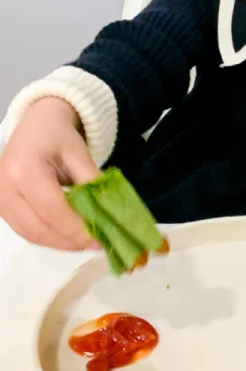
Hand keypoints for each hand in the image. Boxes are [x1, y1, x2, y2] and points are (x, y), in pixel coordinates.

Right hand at [0, 97, 99, 249]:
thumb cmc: (58, 137)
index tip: (100, 239)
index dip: (77, 229)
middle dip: (71, 241)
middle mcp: (6, 187)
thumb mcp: (80, 155)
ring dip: (62, 243)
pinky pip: (27, 232)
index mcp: (25, 169)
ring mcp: (0, 200)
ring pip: (32, 235)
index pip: (52, 209)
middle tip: (98, 244)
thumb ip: (92, 186)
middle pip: (39, 228)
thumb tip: (110, 218)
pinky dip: (51, 239)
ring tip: (87, 241)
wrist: (35, 127)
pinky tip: (71, 236)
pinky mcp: (2, 208)